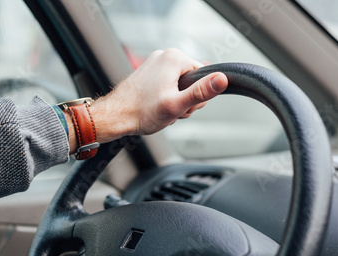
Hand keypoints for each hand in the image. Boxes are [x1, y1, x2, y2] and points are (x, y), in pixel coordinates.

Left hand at [67, 48, 227, 151]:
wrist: (115, 117)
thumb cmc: (141, 112)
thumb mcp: (176, 105)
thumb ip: (201, 92)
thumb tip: (222, 79)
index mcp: (174, 58)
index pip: (204, 77)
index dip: (196, 97)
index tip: (181, 105)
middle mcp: (164, 56)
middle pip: (191, 82)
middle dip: (184, 100)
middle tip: (170, 110)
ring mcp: (155, 64)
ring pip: (179, 86)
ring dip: (174, 102)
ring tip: (160, 109)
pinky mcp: (149, 73)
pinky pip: (167, 86)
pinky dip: (164, 99)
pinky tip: (155, 107)